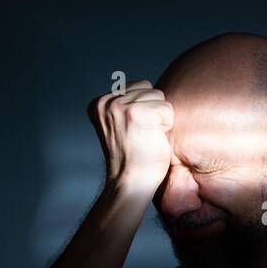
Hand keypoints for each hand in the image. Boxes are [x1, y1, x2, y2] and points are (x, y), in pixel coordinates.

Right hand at [88, 80, 174, 194]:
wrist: (130, 181)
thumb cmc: (134, 155)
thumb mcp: (122, 124)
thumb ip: (129, 103)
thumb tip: (149, 86)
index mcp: (99, 102)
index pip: (139, 86)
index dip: (146, 108)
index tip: (135, 130)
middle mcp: (106, 101)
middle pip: (150, 89)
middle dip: (154, 112)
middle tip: (142, 135)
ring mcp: (119, 106)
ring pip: (159, 96)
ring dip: (160, 118)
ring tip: (147, 136)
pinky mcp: (135, 113)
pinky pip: (166, 108)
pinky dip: (166, 125)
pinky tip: (153, 139)